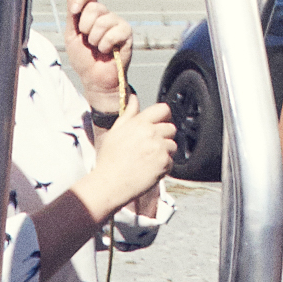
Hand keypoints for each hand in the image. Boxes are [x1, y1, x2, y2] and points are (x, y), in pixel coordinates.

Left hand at [60, 0, 132, 104]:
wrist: (94, 78)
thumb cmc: (83, 59)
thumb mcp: (71, 36)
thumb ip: (71, 15)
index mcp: (92, 14)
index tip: (75, 11)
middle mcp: (106, 15)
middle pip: (95, 7)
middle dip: (85, 27)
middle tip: (88, 41)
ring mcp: (118, 23)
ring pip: (103, 21)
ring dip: (95, 39)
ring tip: (97, 48)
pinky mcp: (127, 34)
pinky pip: (114, 33)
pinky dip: (106, 45)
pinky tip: (108, 51)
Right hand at [75, 95, 178, 216]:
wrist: (110, 183)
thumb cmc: (110, 159)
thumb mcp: (115, 132)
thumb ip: (128, 113)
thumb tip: (133, 98)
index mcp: (139, 123)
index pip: (163, 109)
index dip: (164, 117)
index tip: (160, 124)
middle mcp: (151, 133)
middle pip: (171, 128)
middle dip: (164, 137)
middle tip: (150, 148)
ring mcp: (159, 147)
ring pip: (172, 146)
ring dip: (164, 153)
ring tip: (148, 160)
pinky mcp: (164, 162)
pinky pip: (171, 162)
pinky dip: (163, 167)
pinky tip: (149, 170)